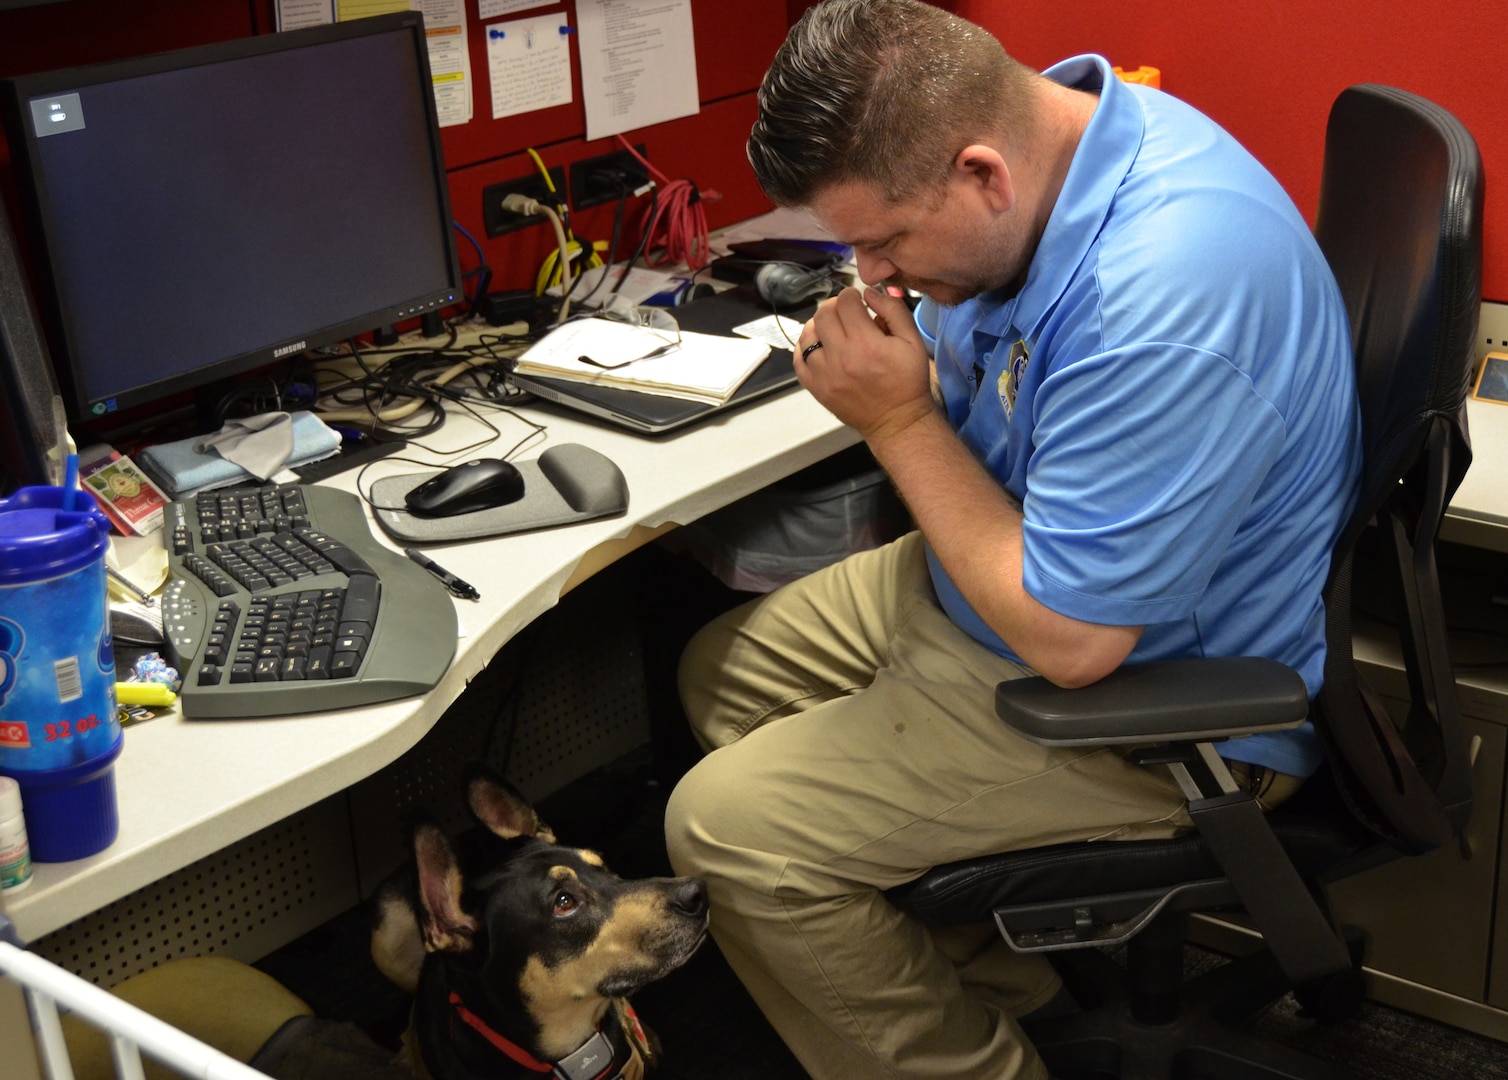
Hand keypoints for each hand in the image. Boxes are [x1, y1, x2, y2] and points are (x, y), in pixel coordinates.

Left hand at [795, 286, 934, 442]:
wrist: (897, 420)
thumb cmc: (907, 381)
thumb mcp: (913, 341)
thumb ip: (893, 310)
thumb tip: (869, 294)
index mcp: (867, 344)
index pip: (845, 303)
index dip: (851, 295)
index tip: (857, 301)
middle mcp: (841, 358)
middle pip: (823, 315)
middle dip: (834, 306)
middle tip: (845, 312)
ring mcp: (825, 375)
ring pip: (807, 335)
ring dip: (818, 325)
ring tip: (831, 328)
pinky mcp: (817, 389)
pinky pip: (799, 360)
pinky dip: (806, 347)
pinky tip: (819, 346)